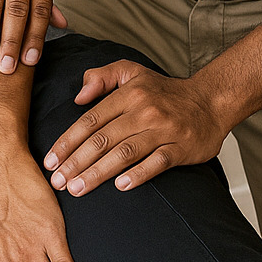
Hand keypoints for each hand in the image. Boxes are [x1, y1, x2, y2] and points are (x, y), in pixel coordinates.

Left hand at [44, 61, 225, 195]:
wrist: (211, 100)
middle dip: (76, 163)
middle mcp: (144, 111)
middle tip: (58, 182)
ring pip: (125, 153)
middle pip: (103, 140)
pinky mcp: (181, 147)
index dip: (68, 142)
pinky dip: (139, 174)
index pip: (91, 120)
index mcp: (129, 94)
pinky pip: (157, 162)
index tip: (50, 161)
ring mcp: (164, 130)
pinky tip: (120, 187)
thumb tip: (78, 97)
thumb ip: (102, 77)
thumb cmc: (166, 91)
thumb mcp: (132, 72)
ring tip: (78, 189)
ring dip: (98, 173)